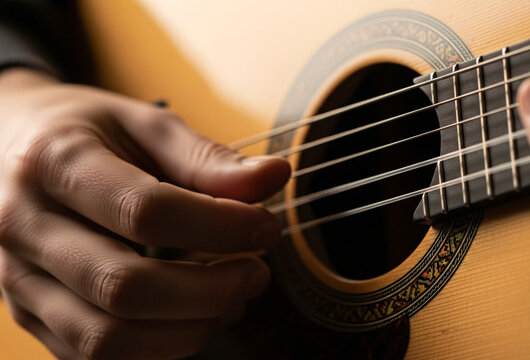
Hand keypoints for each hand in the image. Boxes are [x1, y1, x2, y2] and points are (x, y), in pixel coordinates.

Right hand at [0, 68, 289, 358]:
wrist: (12, 145)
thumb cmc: (85, 132)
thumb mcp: (144, 125)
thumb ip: (207, 157)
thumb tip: (276, 176)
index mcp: (56, 163)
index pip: (147, 211)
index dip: (221, 227)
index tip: (265, 228)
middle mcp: (25, 226)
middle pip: (126, 287)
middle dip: (210, 290)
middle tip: (256, 273)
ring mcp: (18, 278)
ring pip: (107, 337)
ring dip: (187, 330)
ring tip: (231, 300)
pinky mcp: (28, 313)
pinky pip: (93, 356)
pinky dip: (156, 348)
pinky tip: (192, 318)